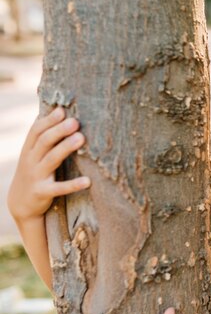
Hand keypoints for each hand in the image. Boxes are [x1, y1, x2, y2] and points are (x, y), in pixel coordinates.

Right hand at [7, 107, 89, 221]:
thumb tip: (57, 113)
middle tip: (75, 121)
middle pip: (44, 142)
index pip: (36, 131)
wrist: (20, 203)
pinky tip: (87, 181)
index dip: (48, 120)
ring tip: (81, 138)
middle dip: (59, 130)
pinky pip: (59, 188)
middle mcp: (30, 161)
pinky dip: (73, 185)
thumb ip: (44, 139)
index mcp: (29, 150)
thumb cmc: (34, 172)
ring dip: (66, 148)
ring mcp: (36, 176)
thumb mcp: (34, 155)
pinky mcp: (43, 192)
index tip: (62, 110)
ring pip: (51, 159)